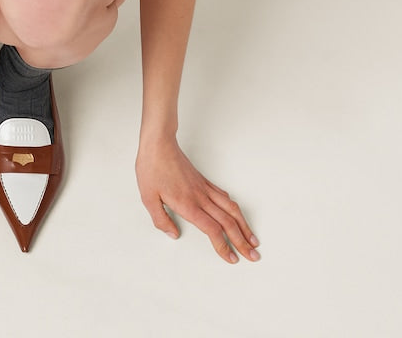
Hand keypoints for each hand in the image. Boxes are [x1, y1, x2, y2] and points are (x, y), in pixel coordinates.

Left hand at [136, 135, 259, 262]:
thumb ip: (161, 220)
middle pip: (228, 222)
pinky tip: (236, 214)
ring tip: (252, 239)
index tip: (232, 258)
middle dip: (242, 241)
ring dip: (244, 225)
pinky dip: (234, 208)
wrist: (158, 143)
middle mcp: (200, 197)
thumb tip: (173, 235)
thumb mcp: (148, 197)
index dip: (224, 246)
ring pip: (231, 209)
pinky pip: (223, 196)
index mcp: (188, 204)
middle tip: (253, 255)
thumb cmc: (152, 168)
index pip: (212, 230)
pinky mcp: (204, 181)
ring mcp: (204, 188)